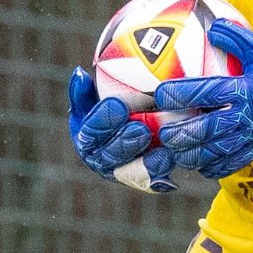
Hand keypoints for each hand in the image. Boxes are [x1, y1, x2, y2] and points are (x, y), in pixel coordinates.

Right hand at [68, 68, 176, 192]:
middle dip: (124, 143)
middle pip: (109, 156)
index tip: (118, 103)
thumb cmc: (117, 103)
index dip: (103, 119)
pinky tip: (172, 156)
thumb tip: (79, 73)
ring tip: (160, 148)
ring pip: (130, 172)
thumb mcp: (99, 93)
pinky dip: (161, 169)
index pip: (90, 132)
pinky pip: (151, 179)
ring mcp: (123, 172)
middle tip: (141, 128)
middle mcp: (101, 160)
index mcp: (86, 140)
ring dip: (145, 162)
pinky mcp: (144, 179)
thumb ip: (86, 89)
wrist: (144, 118)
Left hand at [153, 22, 252, 179]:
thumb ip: (234, 37)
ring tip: (175, 152)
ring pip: (214, 151)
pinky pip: (230, 164)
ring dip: (191, 154)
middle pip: (206, 129)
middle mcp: (245, 115)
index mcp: (243, 88)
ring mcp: (250, 135)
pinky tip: (199, 164)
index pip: (205, 91)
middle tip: (163, 132)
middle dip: (180, 133)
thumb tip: (212, 24)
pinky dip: (211, 167)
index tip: (160, 94)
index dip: (180, 93)